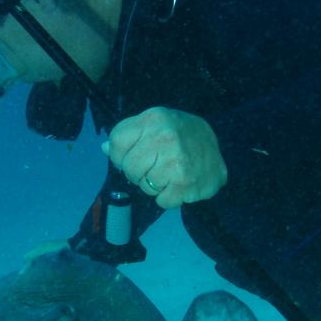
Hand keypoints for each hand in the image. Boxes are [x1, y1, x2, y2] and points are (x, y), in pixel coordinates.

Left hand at [103, 107, 227, 209]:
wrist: (216, 144)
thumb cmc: (178, 133)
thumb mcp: (153, 124)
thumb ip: (128, 135)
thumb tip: (105, 149)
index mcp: (153, 119)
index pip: (117, 143)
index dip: (119, 155)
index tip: (132, 156)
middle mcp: (165, 137)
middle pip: (129, 168)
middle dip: (137, 173)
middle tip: (153, 167)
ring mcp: (177, 161)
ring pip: (145, 186)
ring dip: (154, 186)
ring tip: (169, 174)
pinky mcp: (187, 183)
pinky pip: (162, 201)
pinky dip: (168, 198)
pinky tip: (178, 185)